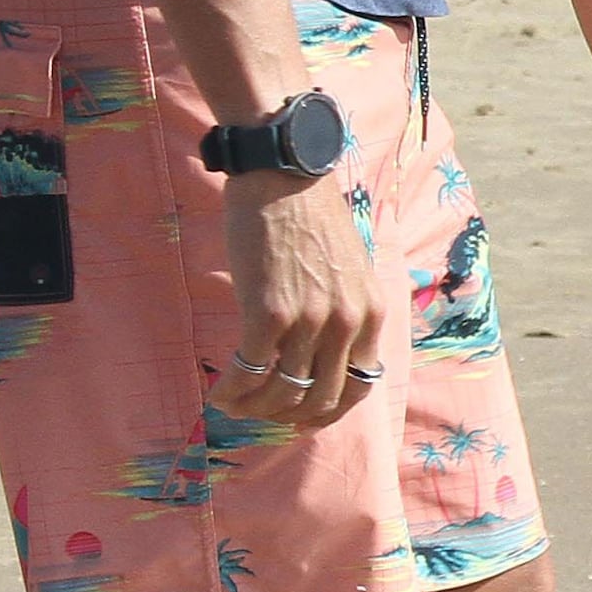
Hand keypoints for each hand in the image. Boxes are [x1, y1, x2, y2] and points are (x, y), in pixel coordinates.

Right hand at [222, 170, 389, 431]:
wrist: (284, 173)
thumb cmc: (311, 214)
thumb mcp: (349, 268)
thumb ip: (344, 309)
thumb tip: (320, 352)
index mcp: (371, 314)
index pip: (359, 387)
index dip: (330, 411)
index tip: (305, 418)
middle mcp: (347, 323)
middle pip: (320, 398)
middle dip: (289, 415)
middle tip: (263, 413)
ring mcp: (310, 321)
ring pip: (283, 392)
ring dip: (256, 407)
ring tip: (235, 404)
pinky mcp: (268, 314)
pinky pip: (250, 372)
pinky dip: (233, 391)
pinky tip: (220, 393)